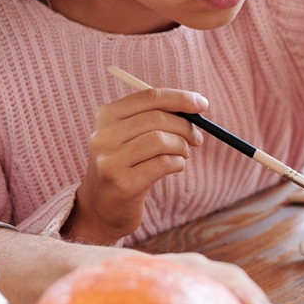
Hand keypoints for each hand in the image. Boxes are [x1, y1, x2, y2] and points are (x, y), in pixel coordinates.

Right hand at [62, 88, 206, 243]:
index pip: (149, 97)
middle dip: (185, 126)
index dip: (180, 98)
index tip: (202, 104)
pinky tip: (175, 166)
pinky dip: (177, 163)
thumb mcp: (128, 135)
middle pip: (157, 118)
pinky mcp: (124, 184)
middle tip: (196, 137)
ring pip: (161, 140)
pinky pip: (163, 164)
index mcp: (105, 116)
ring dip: (182, 146)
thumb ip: (154, 116)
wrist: (101, 207)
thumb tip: (194, 104)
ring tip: (183, 153)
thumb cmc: (124, 165)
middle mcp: (103, 136)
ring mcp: (111, 161)